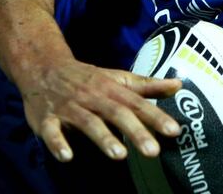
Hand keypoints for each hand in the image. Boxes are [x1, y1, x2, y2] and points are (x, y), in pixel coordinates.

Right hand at [17, 58, 181, 162]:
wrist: (43, 67)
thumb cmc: (87, 78)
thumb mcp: (116, 78)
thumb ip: (146, 86)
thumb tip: (178, 85)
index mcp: (110, 89)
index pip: (137, 103)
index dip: (156, 117)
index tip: (174, 131)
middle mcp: (92, 97)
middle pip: (116, 113)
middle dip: (135, 131)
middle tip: (153, 151)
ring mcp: (69, 108)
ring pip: (88, 122)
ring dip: (103, 137)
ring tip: (119, 155)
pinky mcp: (47, 118)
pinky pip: (51, 131)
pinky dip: (57, 142)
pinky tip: (67, 156)